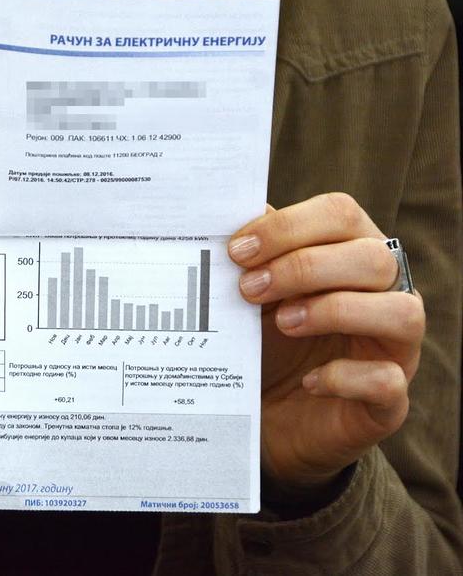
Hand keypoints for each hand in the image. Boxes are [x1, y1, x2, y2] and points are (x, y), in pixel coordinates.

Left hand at [229, 193, 423, 490]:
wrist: (265, 417)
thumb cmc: (264, 341)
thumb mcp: (252, 295)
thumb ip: (251, 255)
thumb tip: (227, 212)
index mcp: (352, 252)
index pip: (342, 214)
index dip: (289, 226)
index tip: (237, 251)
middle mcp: (387, 293)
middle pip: (374, 257)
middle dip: (304, 267)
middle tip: (248, 289)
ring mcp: (396, 348)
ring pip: (402, 312)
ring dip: (335, 311)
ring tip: (282, 323)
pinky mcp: (389, 400)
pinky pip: (388, 381)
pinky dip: (345, 377)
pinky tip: (308, 381)